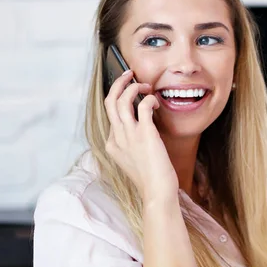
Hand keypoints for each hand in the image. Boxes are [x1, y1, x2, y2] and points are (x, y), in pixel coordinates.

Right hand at [104, 70, 178, 202]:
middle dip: (118, 83)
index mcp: (112, 144)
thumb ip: (133, 142)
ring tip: (145, 85)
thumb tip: (143, 124)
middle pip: (109, 101)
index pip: (109, 114)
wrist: (157, 192)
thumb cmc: (151, 178)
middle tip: (129, 74)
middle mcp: (117, 138)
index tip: (131, 91)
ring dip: (133, 87)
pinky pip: (143, 106)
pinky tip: (156, 102)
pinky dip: (149, 99)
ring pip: (122, 100)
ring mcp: (129, 135)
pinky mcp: (145, 134)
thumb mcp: (135, 159)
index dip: (119, 98)